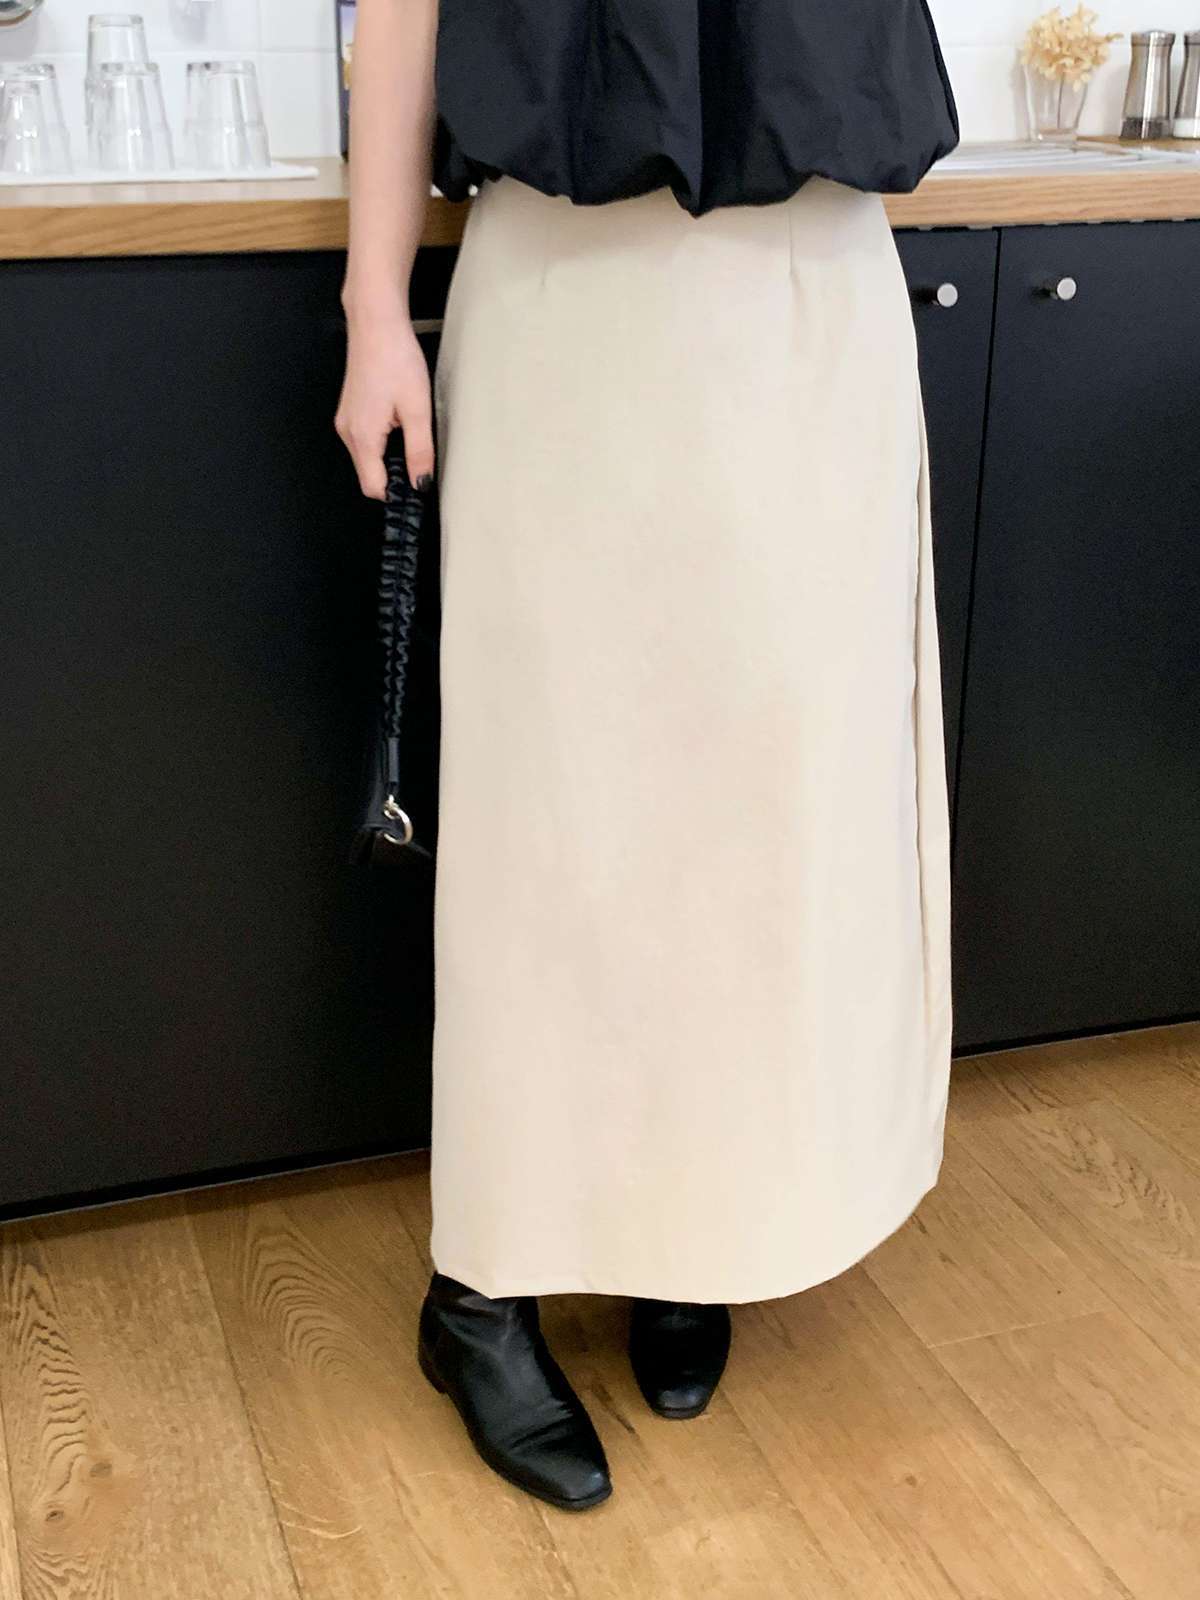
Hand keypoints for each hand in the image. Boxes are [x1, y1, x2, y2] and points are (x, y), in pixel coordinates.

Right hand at [334, 304, 434, 500]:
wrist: (376, 323)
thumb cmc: (394, 357)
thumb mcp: (417, 410)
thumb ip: (420, 452)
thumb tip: (421, 483)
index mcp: (362, 436)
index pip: (374, 488)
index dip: (397, 493)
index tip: (417, 488)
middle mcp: (348, 432)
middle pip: (369, 475)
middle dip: (395, 476)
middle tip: (421, 461)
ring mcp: (346, 421)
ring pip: (368, 458)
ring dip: (389, 456)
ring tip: (410, 433)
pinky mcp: (350, 411)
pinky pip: (365, 440)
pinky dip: (382, 441)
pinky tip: (398, 421)